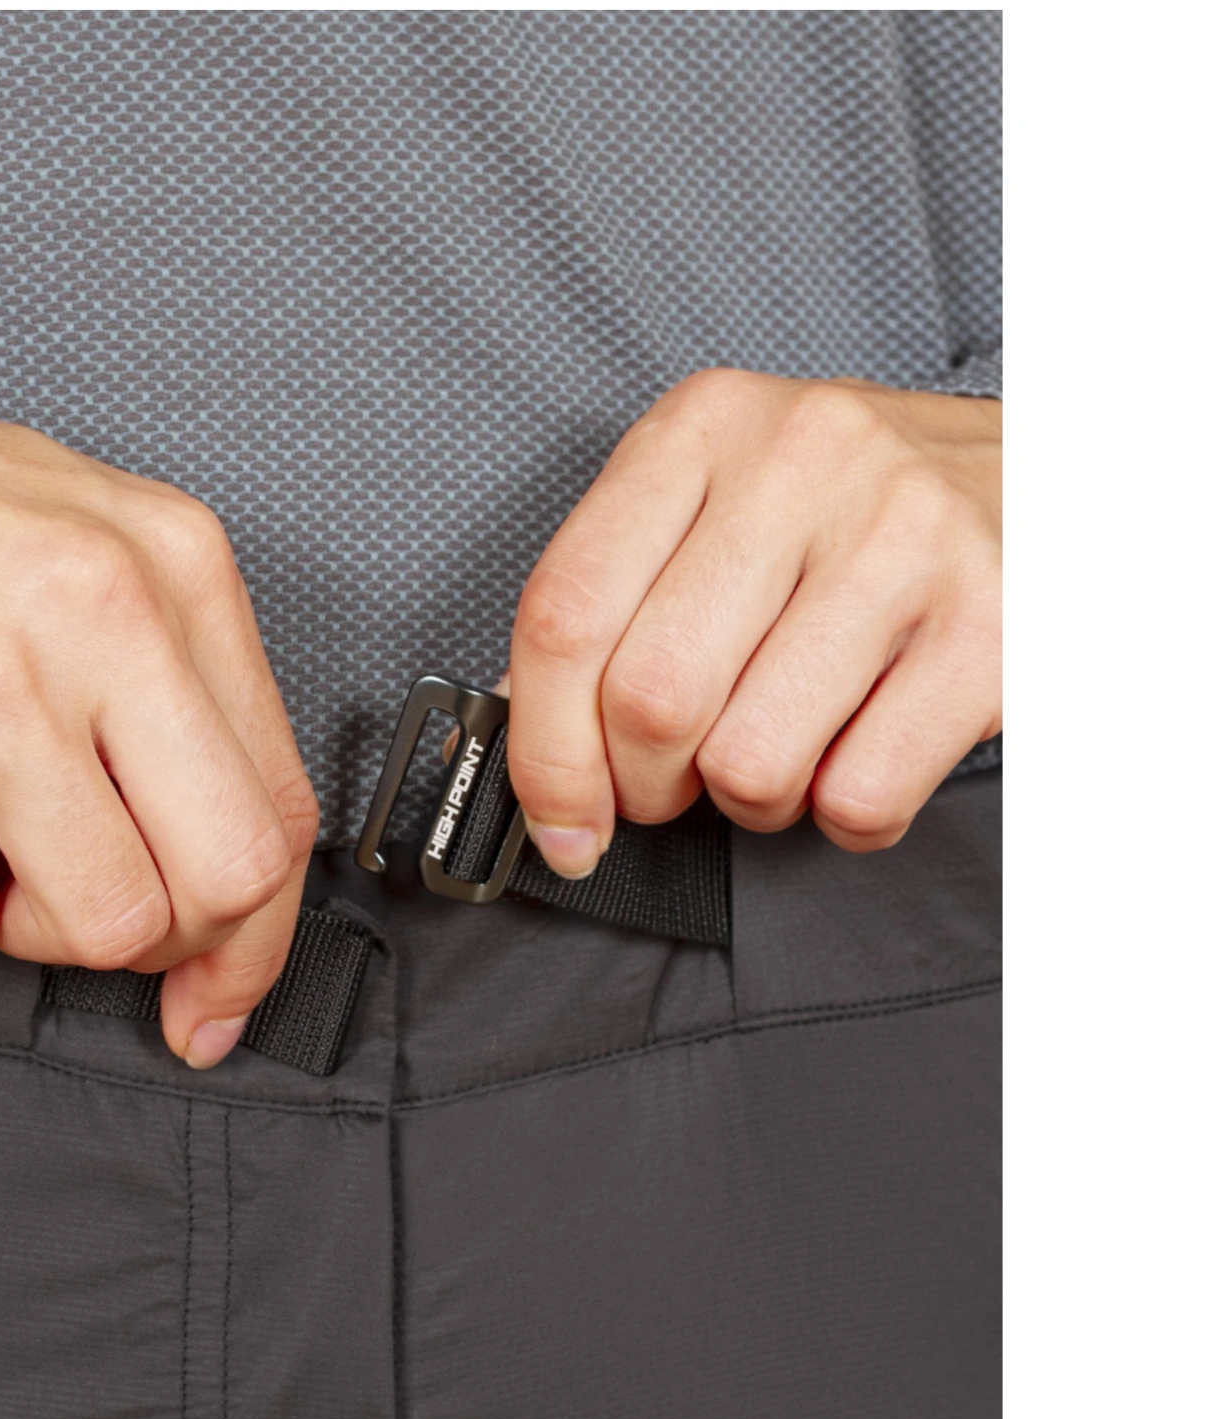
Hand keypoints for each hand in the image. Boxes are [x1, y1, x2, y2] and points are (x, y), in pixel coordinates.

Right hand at [0, 367, 317, 1067]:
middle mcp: (108, 615)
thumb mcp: (85, 549)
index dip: (262, 932)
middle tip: (107, 917)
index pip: (285, 804)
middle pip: (231, 876)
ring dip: (40, 924)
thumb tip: (226, 852)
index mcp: (176, 566)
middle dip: (175, 943)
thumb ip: (175, 689)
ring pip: (107, 922)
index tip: (224, 984)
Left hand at [507, 369, 1000, 873]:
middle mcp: (800, 463)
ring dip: (752, 801)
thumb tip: (542, 754)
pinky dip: (843, 816)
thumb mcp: (718, 504)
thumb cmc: (849, 515)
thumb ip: (618, 601)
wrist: (1043, 478)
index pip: (564, 612)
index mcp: (700, 429)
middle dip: (647, 785)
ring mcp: (904, 538)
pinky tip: (861, 752)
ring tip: (785, 748)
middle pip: (649, 699)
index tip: (559, 821)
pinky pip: (858, 797)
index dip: (544, 750)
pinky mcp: (991, 626)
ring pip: (749, 763)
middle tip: (679, 779)